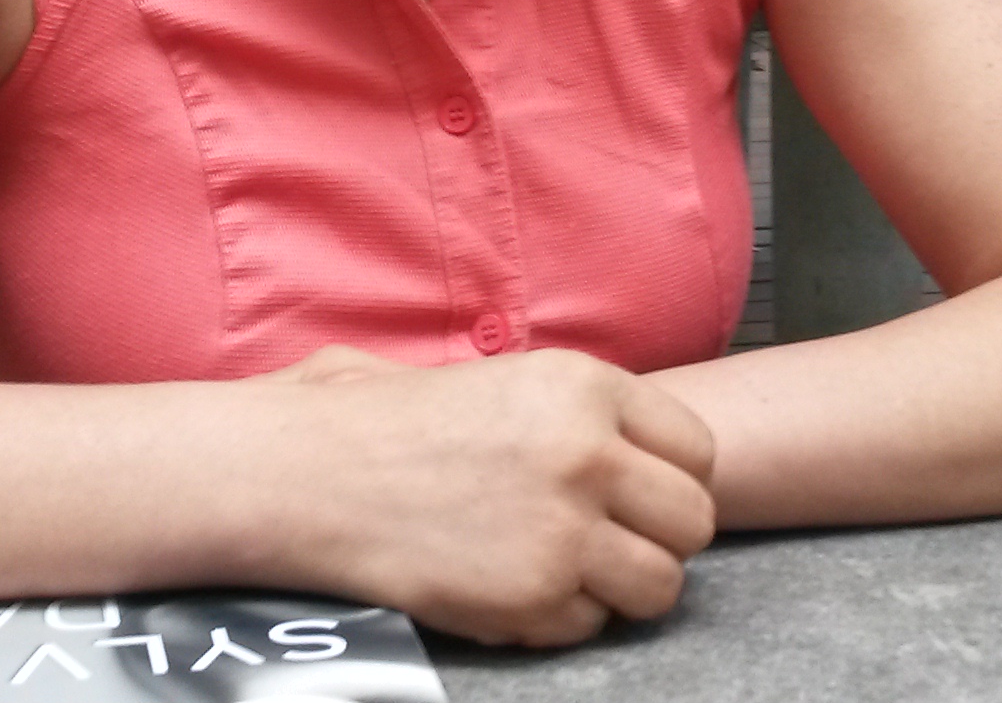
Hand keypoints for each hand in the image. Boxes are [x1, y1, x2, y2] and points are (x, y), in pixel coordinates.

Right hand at [252, 346, 716, 646]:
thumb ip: (572, 408)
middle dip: (658, 537)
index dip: (671, 478)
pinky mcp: (531, 599)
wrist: (304, 475)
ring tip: (565, 571)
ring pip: (661, 584)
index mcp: (583, 385)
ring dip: (620, 587)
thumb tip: (629, 446)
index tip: (638, 491)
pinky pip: (590, 625)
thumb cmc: (382, 421)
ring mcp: (563, 533)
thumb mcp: (494, 376)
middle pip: (693, 521)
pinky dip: (558, 618)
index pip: (697, 448)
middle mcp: (588, 455)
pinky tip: (509, 586)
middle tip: (608, 540)